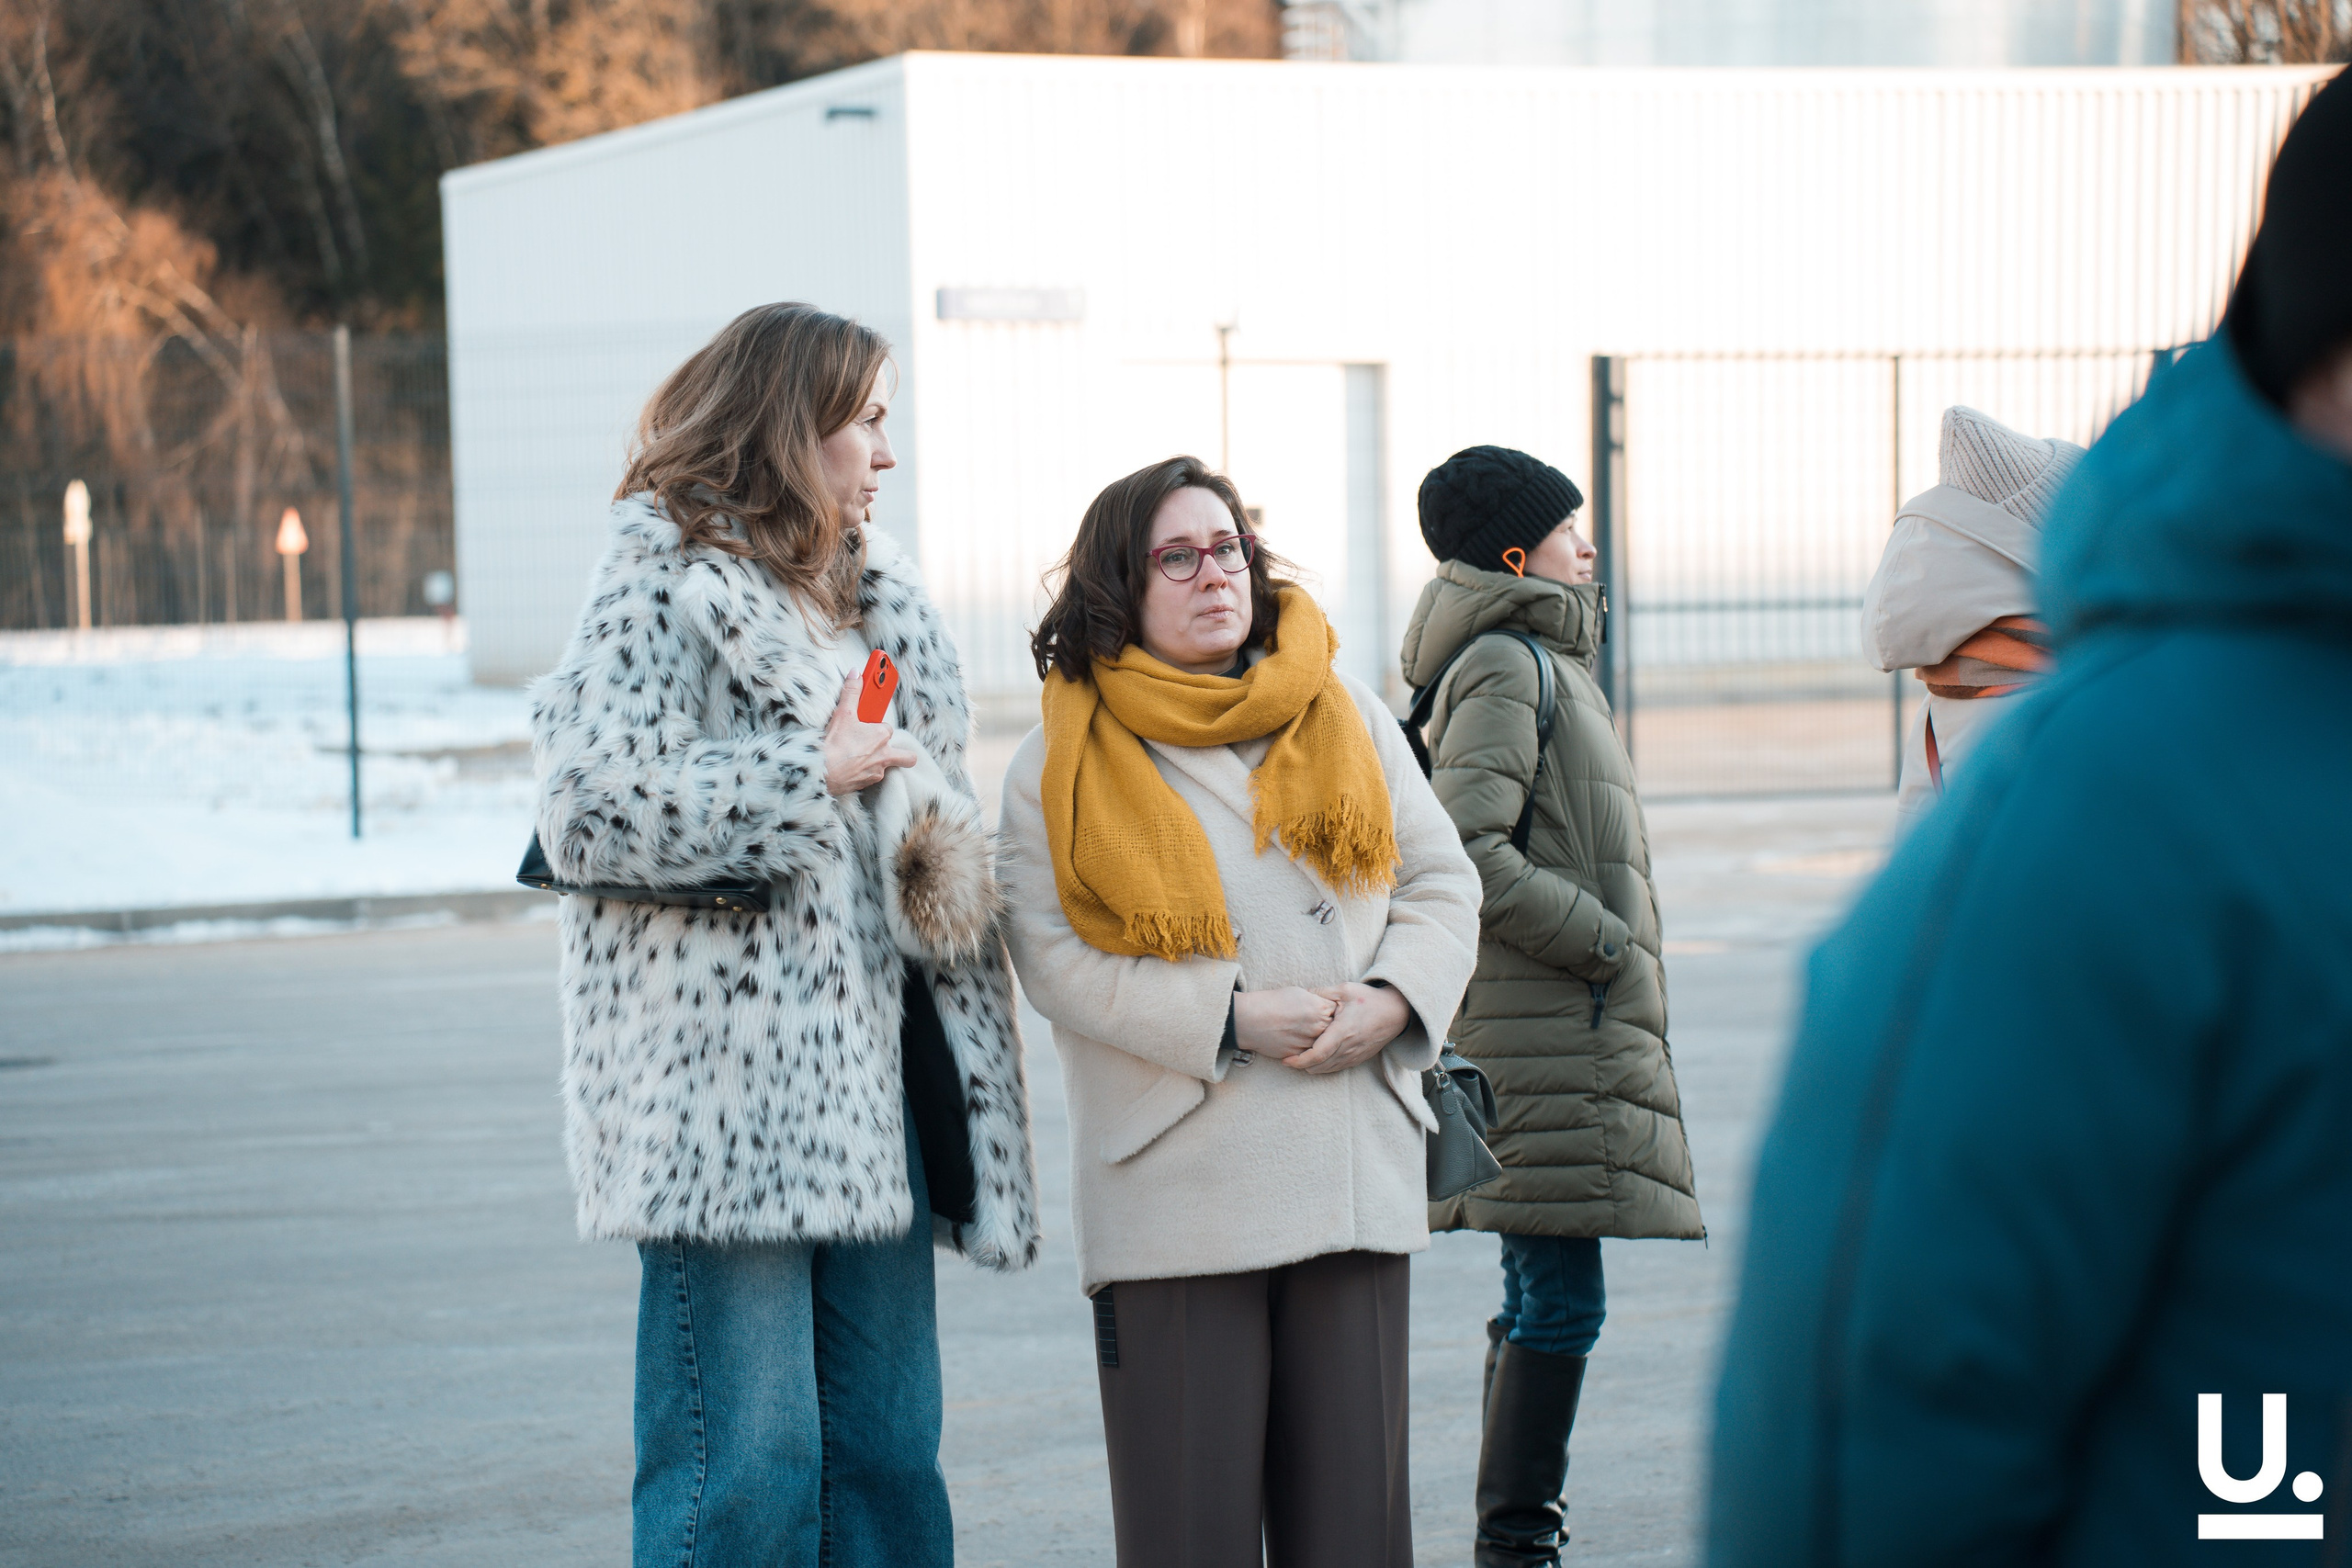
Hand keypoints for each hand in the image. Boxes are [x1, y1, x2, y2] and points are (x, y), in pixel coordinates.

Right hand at [823, 672, 916, 794]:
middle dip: (900, 752)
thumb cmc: (834, 743)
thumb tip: (856, 674)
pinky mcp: (867, 784)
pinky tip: (850, 768)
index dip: (876, 727)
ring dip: (877, 761)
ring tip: (860, 757)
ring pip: (885, 766)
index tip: (869, 724)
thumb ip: (851, 692)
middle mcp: (884, 755)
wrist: (822, 772)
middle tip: (881, 746)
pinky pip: (871, 777)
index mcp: (882, 736)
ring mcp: (877, 772)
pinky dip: (863, 772)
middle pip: (906, 756)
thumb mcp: (843, 713)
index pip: (886, 728)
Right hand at [1232, 987, 1337, 1061]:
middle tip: (1320, 1024)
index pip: (1337, 1011)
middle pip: (1334, 1029)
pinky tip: (1297, 1040)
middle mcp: (1318, 1027)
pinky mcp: (1300, 1055)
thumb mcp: (1299, 993)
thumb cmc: (1273, 1002)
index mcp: (1319, 1009)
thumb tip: (1326, 1006)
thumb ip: (1317, 1001)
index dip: (1332, 1011)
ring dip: (1320, 1040)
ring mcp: (1310, 1043)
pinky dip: (1308, 1049)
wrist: (1251, 1020)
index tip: (1329, 1011)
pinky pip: (1310, 1054)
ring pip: (1323, 1044)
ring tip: (1305, 1033)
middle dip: (1329, 1027)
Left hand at [1287, 982, 1410, 1074]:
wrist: (1396, 1011)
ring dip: (1312, 1068)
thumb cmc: (1369, 998)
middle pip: (1320, 1066)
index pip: (1318, 1054)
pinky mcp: (1360, 1058)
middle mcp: (1349, 1047)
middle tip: (1287, 1060)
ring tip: (1298, 1061)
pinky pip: (1339, 1068)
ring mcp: (1356, 1054)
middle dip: (1302, 1066)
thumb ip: (1321, 993)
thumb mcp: (1344, 989)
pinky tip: (1316, 1061)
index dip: (1300, 1060)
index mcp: (1343, 1031)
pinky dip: (1325, 1067)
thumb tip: (1302, 994)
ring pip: (1329, 1069)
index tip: (1286, 1059)